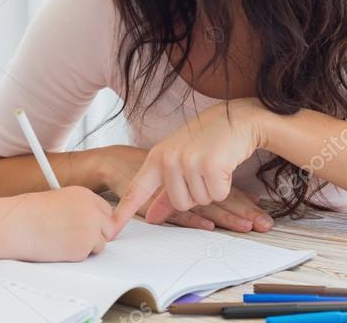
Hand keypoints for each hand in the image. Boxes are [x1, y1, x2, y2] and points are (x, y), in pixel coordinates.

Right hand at [11, 186, 113, 261]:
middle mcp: (92, 210)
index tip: (88, 225)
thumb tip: (93, 223)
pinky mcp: (83, 249)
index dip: (96, 220)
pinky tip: (59, 247)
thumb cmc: (30, 212)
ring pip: (100, 244)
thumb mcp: (59, 199)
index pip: (105, 210)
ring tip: (63, 240)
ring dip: (86, 245)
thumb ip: (79, 208)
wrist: (17, 226)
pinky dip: (76, 255)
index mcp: (85, 195)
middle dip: (97, 233)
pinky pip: (87, 256)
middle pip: (108, 227)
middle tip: (77, 236)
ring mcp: (90, 230)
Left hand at [95, 145, 272, 232]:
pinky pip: (218, 194)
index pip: (136, 190)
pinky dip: (225, 184)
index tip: (111, 229)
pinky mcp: (210, 165)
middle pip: (180, 203)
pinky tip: (223, 164)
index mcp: (157, 158)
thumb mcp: (178, 160)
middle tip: (202, 170)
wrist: (235, 118)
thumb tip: (152, 217)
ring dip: (211, 188)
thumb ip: (164, 192)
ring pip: (200, 200)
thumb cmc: (206, 138)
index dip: (123, 212)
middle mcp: (169, 159)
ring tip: (212, 164)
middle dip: (196, 193)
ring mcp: (188, 161)